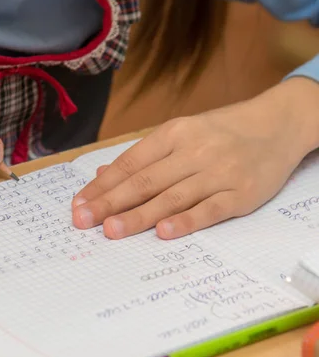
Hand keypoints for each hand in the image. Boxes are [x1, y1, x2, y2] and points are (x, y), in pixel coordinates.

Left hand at [72, 77, 318, 239]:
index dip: (102, 185)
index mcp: (173, 134)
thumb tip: (102, 175)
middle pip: (145, 181)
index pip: (129, 163)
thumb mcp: (181, 133)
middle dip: (110, 202)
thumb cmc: (221, 132)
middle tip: (83, 221)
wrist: (278, 124)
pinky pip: (210, 210)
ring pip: (172, 197)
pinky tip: (163, 232)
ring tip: (111, 231)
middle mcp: (193, 151)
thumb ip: (143, 156)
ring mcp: (218, 172)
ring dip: (139, 215)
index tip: (79, 204)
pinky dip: (187, 221)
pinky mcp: (241, 194)